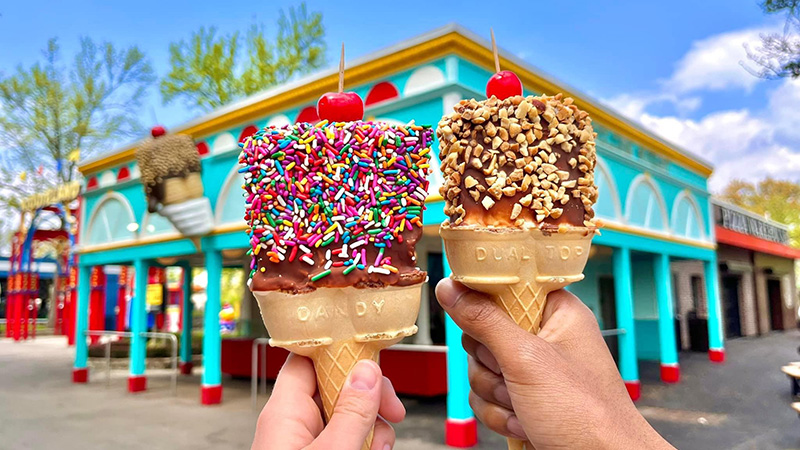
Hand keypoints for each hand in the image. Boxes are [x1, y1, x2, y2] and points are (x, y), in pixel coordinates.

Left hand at [252, 354, 405, 449]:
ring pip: (345, 415)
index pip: (306, 358)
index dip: (338, 350)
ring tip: (380, 446)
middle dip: (369, 396)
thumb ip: (352, 413)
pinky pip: (344, 438)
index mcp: (284, 413)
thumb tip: (367, 372)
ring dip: (372, 426)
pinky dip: (364, 442)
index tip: (370, 352)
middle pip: (335, 386)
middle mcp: (292, 425)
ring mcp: (305, 443)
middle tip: (392, 410)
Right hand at [436, 279, 674, 449]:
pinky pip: (486, 394)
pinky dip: (498, 413)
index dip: (485, 299)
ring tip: (524, 407)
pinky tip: (523, 422)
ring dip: (494, 393)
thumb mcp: (526, 360)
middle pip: (485, 330)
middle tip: (512, 375)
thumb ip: (484, 321)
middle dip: (490, 363)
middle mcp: (546, 337)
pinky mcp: (524, 397)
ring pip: (481, 366)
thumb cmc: (586, 414)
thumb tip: (451, 288)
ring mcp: (534, 370)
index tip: (472, 314)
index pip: (508, 285)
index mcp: (558, 313)